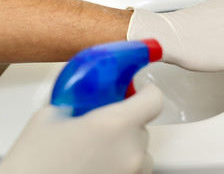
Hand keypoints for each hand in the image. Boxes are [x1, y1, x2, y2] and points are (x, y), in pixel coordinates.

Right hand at [0, 84, 162, 173]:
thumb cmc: (34, 163)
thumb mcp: (50, 118)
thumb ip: (76, 102)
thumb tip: (86, 98)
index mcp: (114, 124)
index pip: (153, 100)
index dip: (147, 93)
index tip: (138, 92)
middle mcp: (131, 150)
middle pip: (143, 126)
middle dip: (126, 122)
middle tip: (101, 126)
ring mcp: (132, 172)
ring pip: (141, 150)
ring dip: (126, 145)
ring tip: (97, 151)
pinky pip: (135, 168)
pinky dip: (123, 163)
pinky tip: (100, 165)